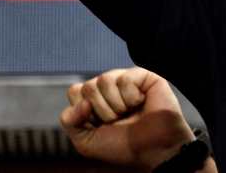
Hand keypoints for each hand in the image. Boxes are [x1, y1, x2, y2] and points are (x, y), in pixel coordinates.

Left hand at [60, 67, 201, 170]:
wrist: (153, 150)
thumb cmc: (123, 147)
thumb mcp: (87, 142)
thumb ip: (71, 122)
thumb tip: (82, 102)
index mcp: (95, 100)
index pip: (75, 91)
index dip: (83, 111)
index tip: (99, 125)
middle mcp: (110, 87)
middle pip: (88, 86)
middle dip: (101, 110)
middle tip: (118, 120)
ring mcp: (127, 80)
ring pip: (105, 80)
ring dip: (117, 105)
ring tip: (130, 113)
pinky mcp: (145, 76)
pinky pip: (125, 79)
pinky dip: (132, 97)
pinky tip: (142, 103)